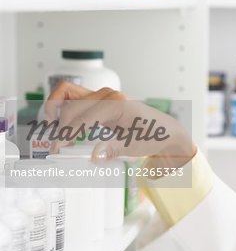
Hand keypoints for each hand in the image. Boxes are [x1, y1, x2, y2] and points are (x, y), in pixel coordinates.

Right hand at [44, 82, 195, 166]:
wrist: (164, 130)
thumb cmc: (153, 135)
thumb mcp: (135, 145)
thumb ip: (114, 149)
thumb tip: (94, 156)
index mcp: (117, 103)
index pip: (83, 118)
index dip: (67, 134)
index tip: (58, 150)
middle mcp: (107, 95)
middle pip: (71, 107)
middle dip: (61, 127)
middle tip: (58, 149)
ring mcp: (102, 95)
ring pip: (67, 94)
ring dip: (56, 111)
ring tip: (58, 134)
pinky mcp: (99, 100)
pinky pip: (73, 96)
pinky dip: (62, 107)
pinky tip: (63, 125)